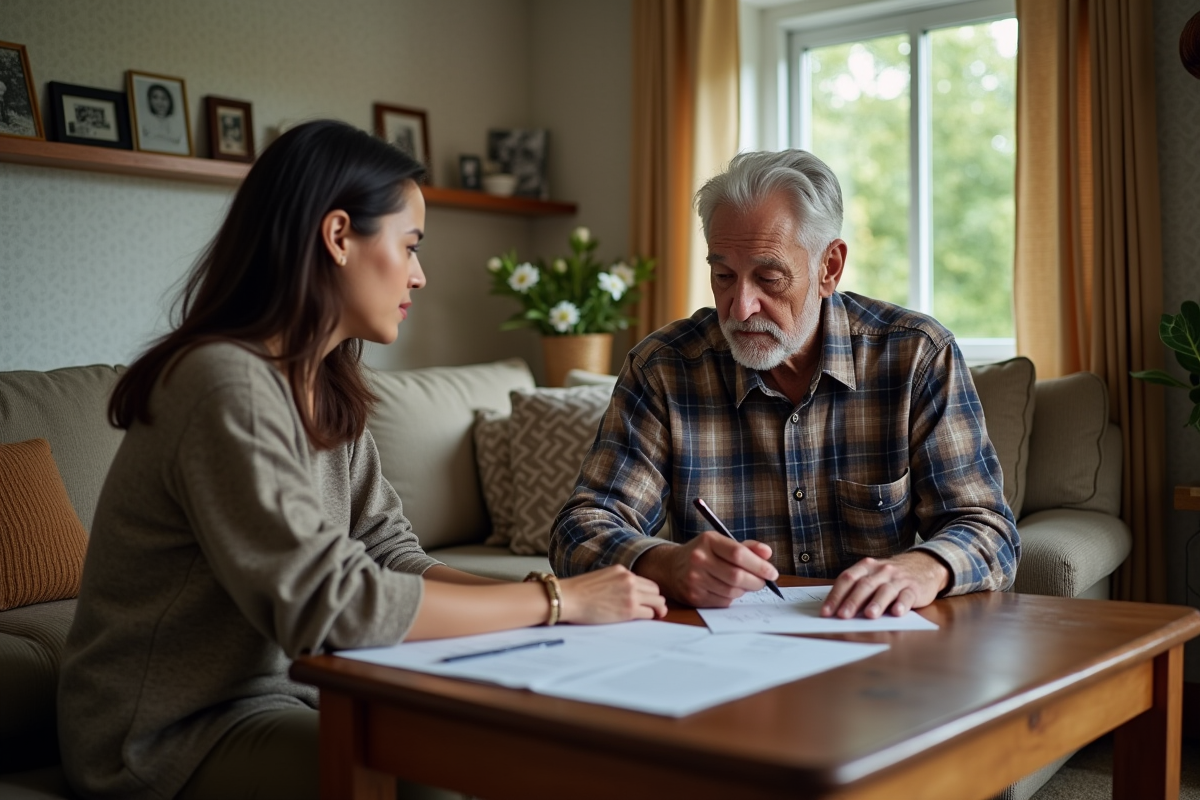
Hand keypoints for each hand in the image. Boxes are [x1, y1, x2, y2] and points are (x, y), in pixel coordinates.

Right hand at [558, 565, 666, 623]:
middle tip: (655, 610)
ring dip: (657, 609)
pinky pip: (650, 614)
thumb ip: (616, 582)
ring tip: (655, 616)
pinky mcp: (630, 609)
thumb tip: (625, 594)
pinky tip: (645, 620)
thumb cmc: (578, 592)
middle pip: (656, 590)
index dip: (649, 592)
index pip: (646, 581)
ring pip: (657, 602)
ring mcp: (631, 594)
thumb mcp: (601, 578)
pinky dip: (650, 617)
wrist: (568, 598)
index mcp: (622, 571)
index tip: (648, 600)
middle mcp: (629, 579)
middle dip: (656, 600)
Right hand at [632, 531, 777, 607]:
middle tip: (763, 582)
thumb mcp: (720, 543)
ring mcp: (695, 579)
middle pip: (737, 575)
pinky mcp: (694, 597)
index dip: (759, 565)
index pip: (738, 554)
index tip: (772, 572)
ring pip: (732, 591)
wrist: (670, 568)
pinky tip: (728, 590)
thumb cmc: (702, 553)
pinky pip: (723, 601)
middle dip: (756, 581)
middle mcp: (699, 559)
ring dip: (744, 590)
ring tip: (743, 584)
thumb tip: (767, 553)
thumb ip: (746, 547)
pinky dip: (732, 598)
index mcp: (708, 541)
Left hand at [821, 551, 949, 618]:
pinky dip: (902, 604)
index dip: (835, 596)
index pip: (847, 579)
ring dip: (876, 603)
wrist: (924, 565)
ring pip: (885, 590)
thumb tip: (836, 611)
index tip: (826, 612)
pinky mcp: (914, 588)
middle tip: (842, 616)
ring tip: (869, 615)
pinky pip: (907, 596)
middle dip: (852, 601)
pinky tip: (897, 612)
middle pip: (864, 585)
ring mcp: (898, 579)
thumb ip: (857, 589)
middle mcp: (881, 571)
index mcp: (866, 567)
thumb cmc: (890, 576)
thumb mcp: (872, 576)